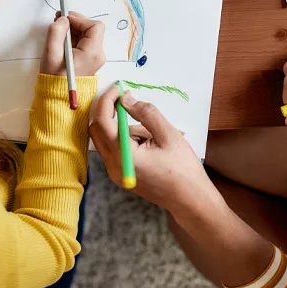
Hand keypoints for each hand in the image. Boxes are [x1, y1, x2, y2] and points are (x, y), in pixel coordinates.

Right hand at [41, 11, 105, 75]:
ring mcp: (95, 57)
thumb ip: (56, 32)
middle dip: (75, 22)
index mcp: (92, 53)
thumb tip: (63, 19)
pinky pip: (85, 41)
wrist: (58, 96)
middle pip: (92, 29)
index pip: (95, 26)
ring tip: (58, 31)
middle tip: (59, 20)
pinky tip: (62, 40)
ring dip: (74, 29)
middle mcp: (98, 55)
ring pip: (88, 34)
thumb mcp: (51, 53)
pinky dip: (74, 37)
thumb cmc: (54, 77)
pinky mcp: (90, 59)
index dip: (79, 19)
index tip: (64, 18)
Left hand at [89, 86, 220, 215]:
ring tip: (154, 133)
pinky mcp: (121, 174)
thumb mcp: (168, 134)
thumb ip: (146, 113)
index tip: (119, 87)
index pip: (102, 121)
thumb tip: (126, 99)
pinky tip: (150, 142)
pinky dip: (126, 138)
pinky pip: (115, 148)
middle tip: (128, 99)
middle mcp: (113, 166)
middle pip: (96, 130)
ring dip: (122, 126)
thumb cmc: (183, 168)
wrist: (189, 199)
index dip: (108, 100)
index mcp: (123, 155)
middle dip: (109, 111)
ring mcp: (115, 172)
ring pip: (107, 138)